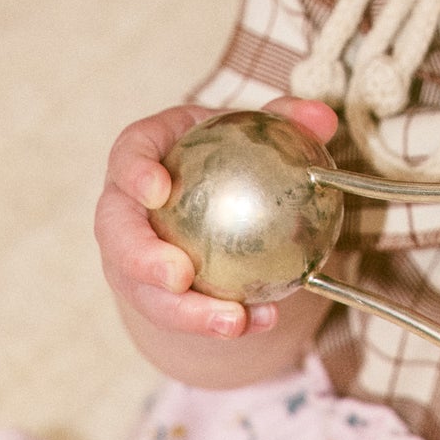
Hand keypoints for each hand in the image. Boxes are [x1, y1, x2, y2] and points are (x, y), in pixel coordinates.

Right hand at [93, 98, 337, 342]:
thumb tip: (322, 118)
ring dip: (187, 313)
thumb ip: (285, 117)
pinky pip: (182, 315)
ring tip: (232, 321)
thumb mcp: (250, 128)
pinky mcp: (154, 296)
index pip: (127, 158)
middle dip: (142, 261)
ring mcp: (132, 260)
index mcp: (141, 157)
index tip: (159, 189)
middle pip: (118, 238)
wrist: (207, 197)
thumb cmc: (225, 151)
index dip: (134, 174)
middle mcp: (125, 212)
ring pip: (146, 292)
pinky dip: (220, 321)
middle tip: (180, 278)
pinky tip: (263, 320)